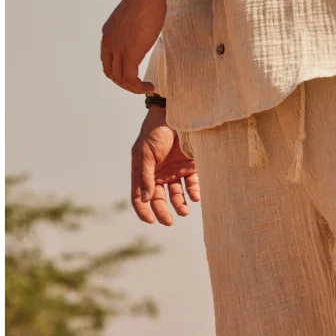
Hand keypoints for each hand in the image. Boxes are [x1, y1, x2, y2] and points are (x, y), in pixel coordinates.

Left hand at [101, 0, 191, 93]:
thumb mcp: (131, 16)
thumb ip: (130, 27)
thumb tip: (140, 30)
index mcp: (108, 34)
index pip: (107, 61)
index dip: (117, 72)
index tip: (131, 74)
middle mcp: (109, 43)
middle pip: (111, 73)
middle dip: (125, 82)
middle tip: (139, 84)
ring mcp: (118, 49)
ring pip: (120, 79)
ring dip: (133, 87)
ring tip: (145, 87)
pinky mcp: (131, 53)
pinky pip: (131, 79)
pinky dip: (138, 87)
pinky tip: (149, 86)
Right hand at [131, 106, 200, 225]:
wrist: (176, 113)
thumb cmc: (155, 131)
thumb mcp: (146, 153)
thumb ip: (146, 176)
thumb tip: (146, 199)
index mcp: (143, 171)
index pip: (140, 196)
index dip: (143, 210)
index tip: (151, 220)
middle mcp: (158, 174)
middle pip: (159, 199)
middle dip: (163, 212)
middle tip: (169, 221)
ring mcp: (174, 170)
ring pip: (176, 194)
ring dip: (180, 204)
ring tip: (184, 211)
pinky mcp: (189, 165)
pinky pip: (191, 183)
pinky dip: (193, 192)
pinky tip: (195, 197)